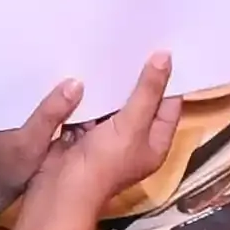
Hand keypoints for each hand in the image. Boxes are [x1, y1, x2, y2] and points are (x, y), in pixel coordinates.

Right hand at [11, 54, 184, 229]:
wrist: (60, 189)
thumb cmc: (104, 162)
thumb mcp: (131, 124)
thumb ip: (147, 91)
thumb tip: (166, 56)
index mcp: (155, 142)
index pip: (169, 104)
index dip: (168, 78)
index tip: (165, 46)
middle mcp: (135, 140)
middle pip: (142, 101)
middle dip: (138, 75)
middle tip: (138, 39)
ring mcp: (109, 137)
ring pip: (114, 102)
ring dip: (112, 81)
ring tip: (113, 47)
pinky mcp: (84, 133)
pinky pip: (91, 107)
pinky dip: (90, 92)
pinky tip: (88, 67)